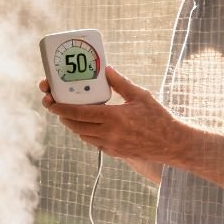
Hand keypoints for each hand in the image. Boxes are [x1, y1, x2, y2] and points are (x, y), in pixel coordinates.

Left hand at [44, 67, 192, 164]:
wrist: (172, 144)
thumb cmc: (158, 117)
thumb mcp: (140, 96)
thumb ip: (120, 83)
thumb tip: (105, 70)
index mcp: (113, 117)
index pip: (79, 113)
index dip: (61, 108)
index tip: (51, 102)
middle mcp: (108, 134)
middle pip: (75, 125)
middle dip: (63, 116)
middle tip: (55, 106)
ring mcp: (110, 145)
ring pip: (82, 135)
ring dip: (73, 125)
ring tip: (69, 113)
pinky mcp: (114, 153)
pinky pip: (92, 142)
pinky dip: (85, 133)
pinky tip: (86, 124)